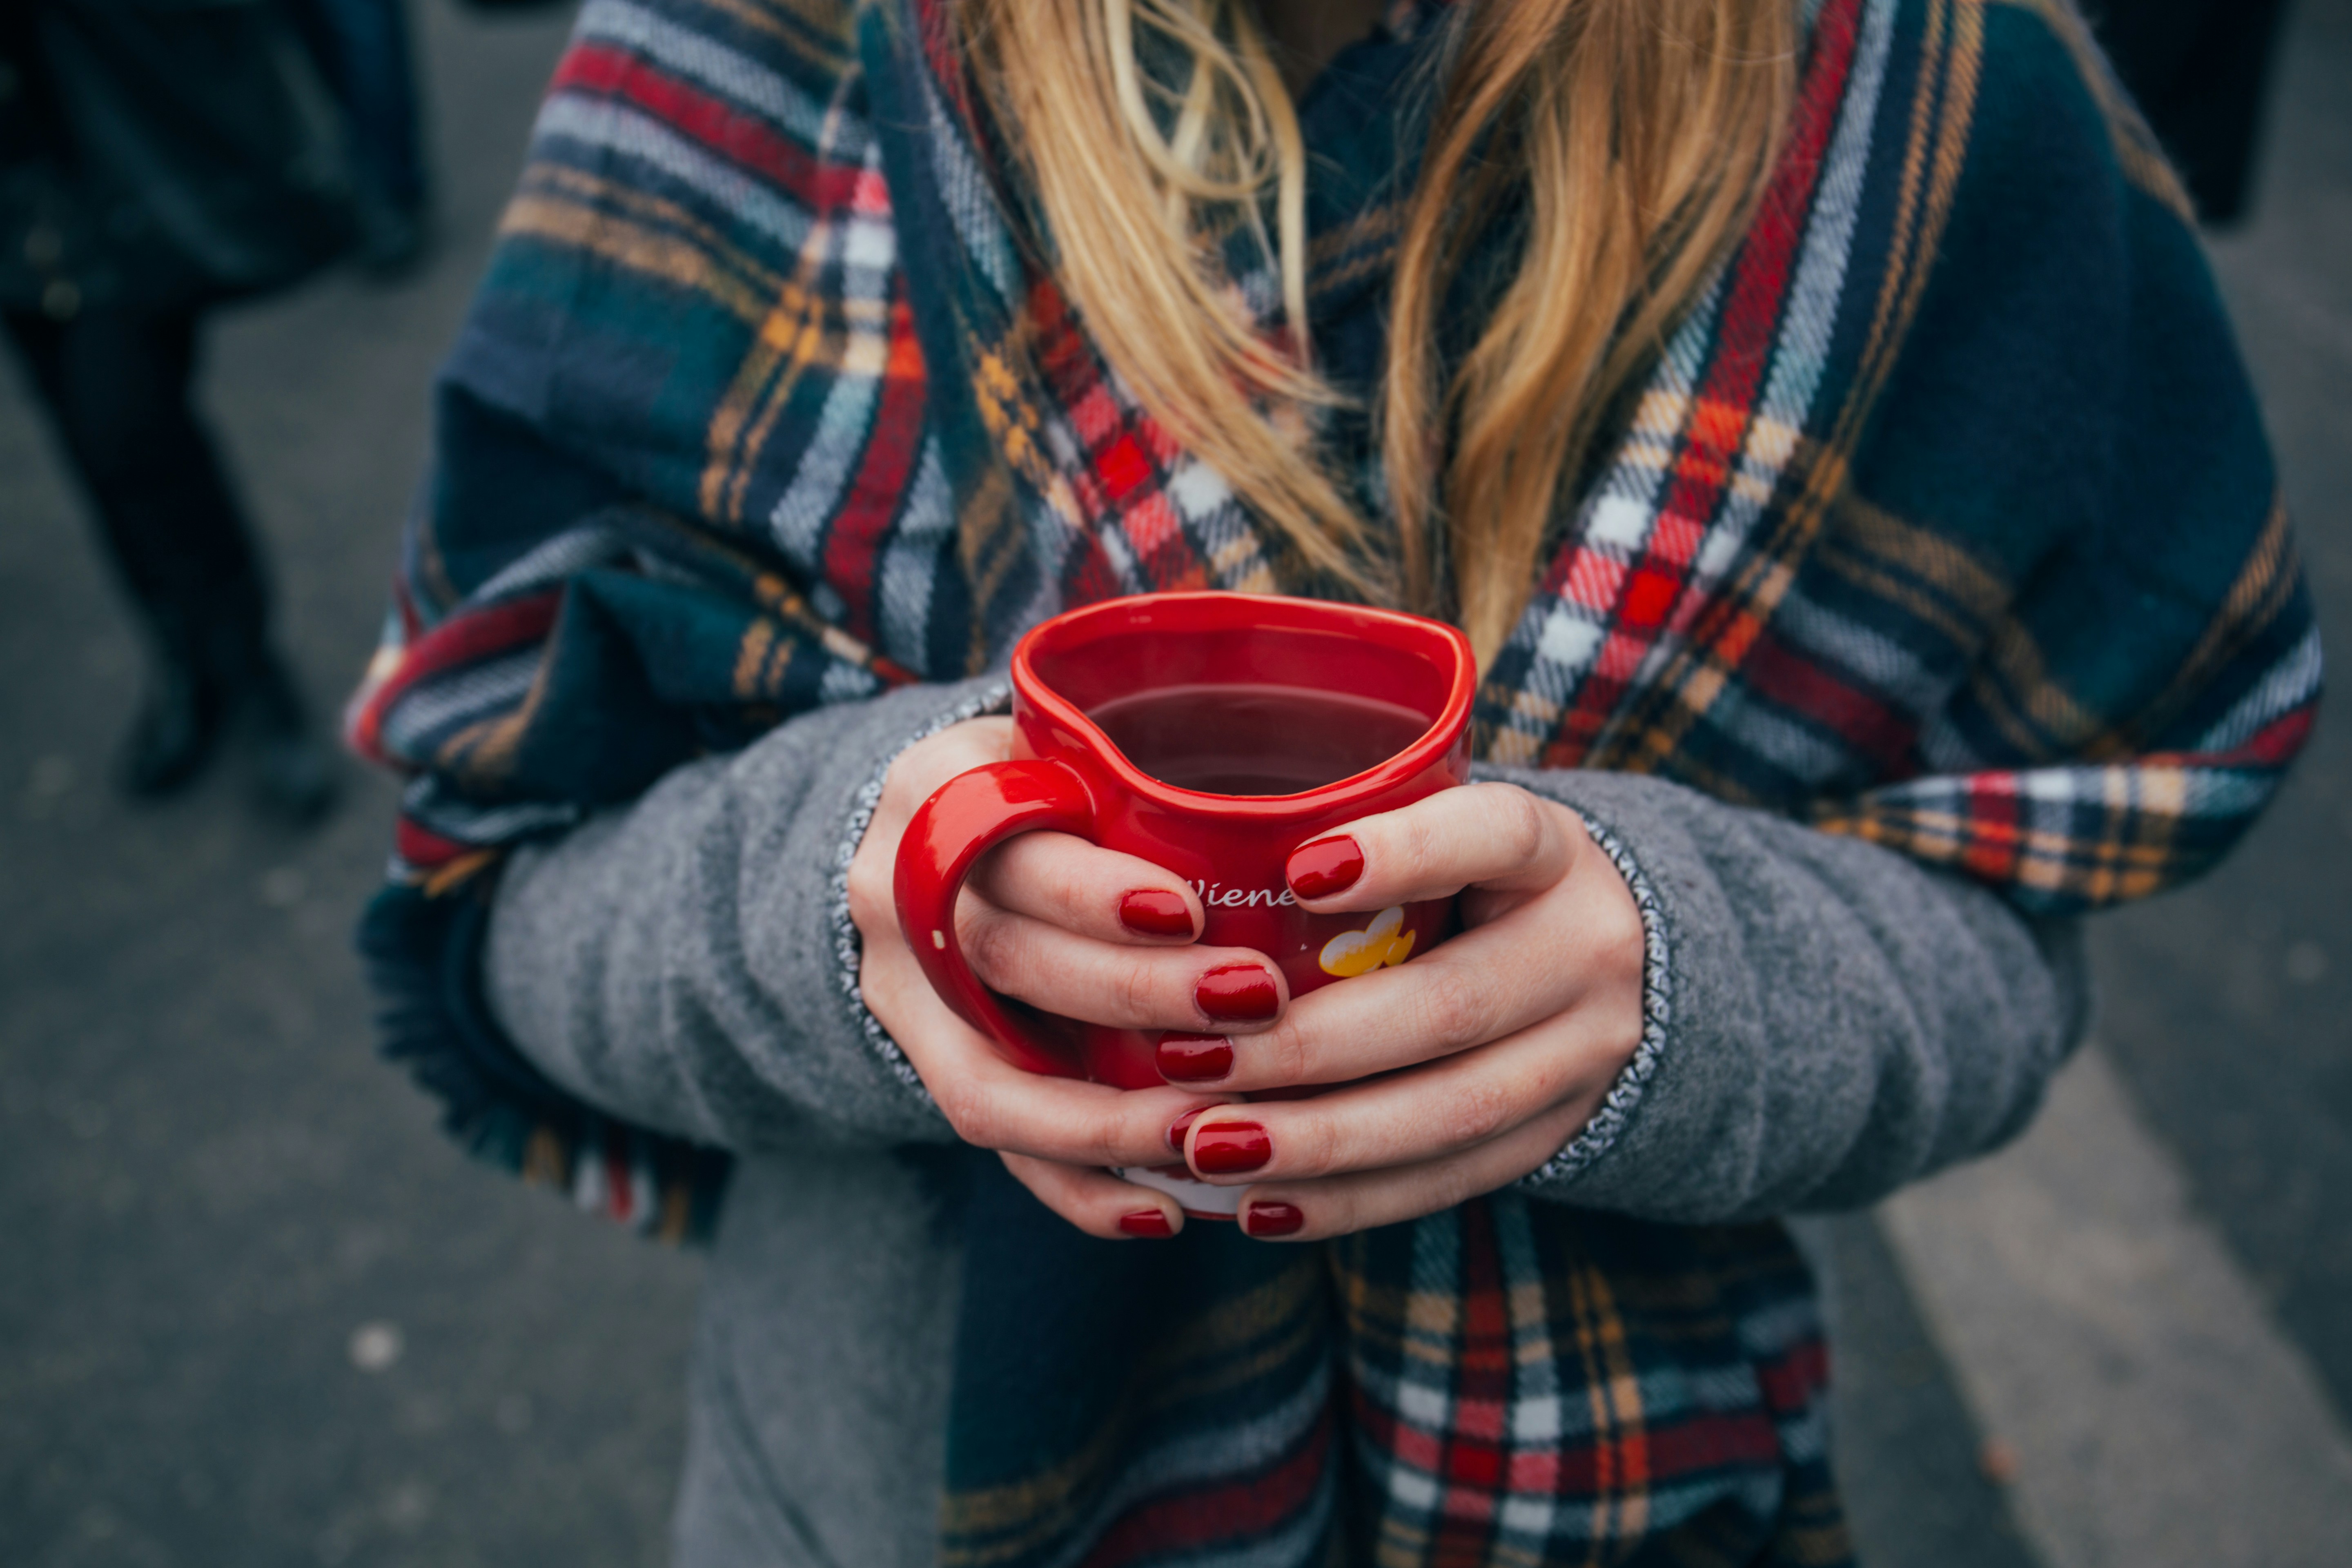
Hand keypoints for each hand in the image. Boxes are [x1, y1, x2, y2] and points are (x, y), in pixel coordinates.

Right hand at [846, 717, 1273, 1238]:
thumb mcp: (1069, 747)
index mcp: (938, 791)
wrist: (929, 835)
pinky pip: (995, 1146)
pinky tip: (1167, 1210)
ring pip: (990, 1082)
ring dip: (1110, 1121)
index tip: (1190, 911)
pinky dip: (1079, 1188)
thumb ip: (1144, 777)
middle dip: (1133, 996)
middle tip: (1252, 1003)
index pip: (1007, 847)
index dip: (1092, 893)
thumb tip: (1317, 829)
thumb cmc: (1046, 782)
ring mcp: (899, 993)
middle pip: (1007, 961)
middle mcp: (897, 894)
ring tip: (1217, 1134)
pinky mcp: (924, 1065)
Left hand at [1165, 783, 1645, 1239]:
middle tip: (1189, 1059)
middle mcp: (1585, 952)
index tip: (1297, 872)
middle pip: (1450, 1006)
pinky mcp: (1554, 1136)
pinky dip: (1349, 1199)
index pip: (1495, 836)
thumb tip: (1194, 856)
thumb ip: (1363, 833)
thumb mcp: (1450, 834)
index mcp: (1553, 854)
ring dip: (1318, 1139)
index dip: (1405, 854)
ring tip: (1207, 1146)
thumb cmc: (1477, 880)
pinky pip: (1448, 1179)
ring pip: (1450, 1112)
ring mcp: (1583, 1056)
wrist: (1618, 965)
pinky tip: (1260, 1204)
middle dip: (1309, 1045)